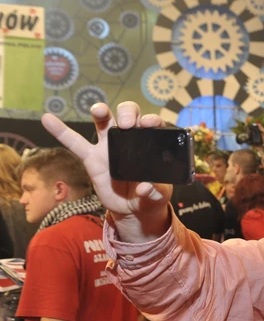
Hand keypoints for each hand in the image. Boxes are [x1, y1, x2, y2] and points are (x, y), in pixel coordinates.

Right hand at [41, 103, 170, 227]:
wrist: (133, 210)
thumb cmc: (150, 196)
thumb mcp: (158, 196)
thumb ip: (154, 191)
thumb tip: (144, 188)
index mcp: (149, 144)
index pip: (151, 124)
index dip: (150, 120)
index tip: (148, 124)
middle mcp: (129, 139)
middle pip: (127, 115)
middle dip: (127, 114)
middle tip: (126, 125)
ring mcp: (109, 146)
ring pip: (104, 121)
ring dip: (100, 111)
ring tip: (98, 110)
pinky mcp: (92, 158)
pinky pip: (74, 142)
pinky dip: (60, 131)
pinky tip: (47, 119)